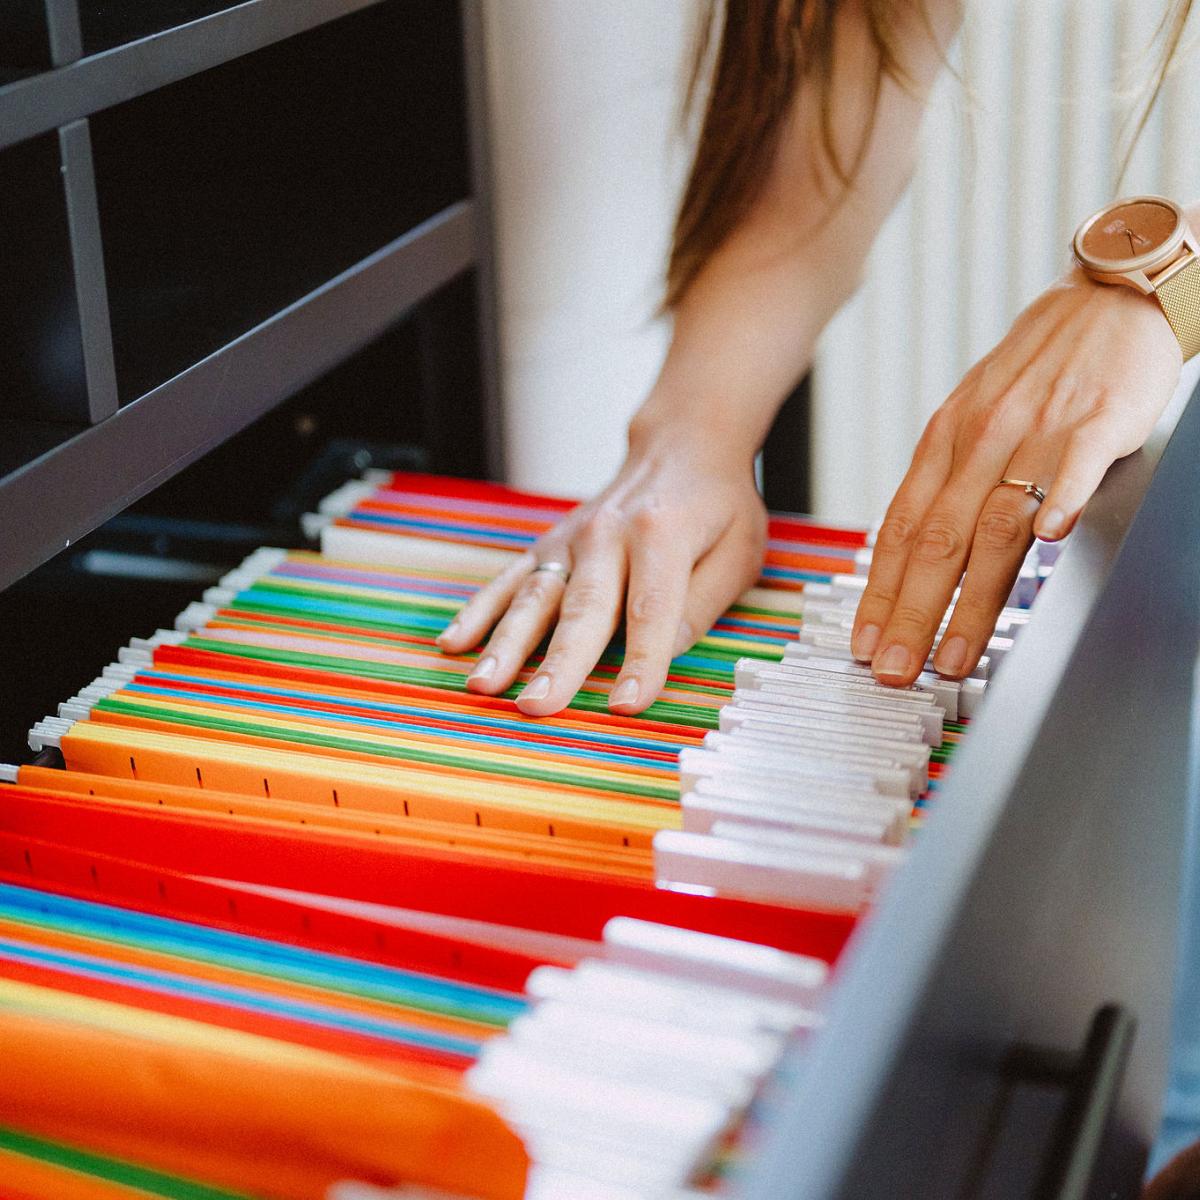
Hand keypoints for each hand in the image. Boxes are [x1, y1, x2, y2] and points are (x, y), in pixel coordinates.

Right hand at [436, 426, 766, 716]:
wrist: (682, 447)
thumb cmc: (717, 508)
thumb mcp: (737, 553)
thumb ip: (701, 605)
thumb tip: (663, 655)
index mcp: (662, 534)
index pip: (650, 608)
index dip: (640, 660)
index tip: (626, 705)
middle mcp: (608, 533)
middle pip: (583, 608)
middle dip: (558, 662)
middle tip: (537, 707)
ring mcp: (570, 539)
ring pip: (534, 597)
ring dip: (505, 643)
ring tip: (482, 685)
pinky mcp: (548, 545)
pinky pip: (508, 580)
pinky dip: (479, 611)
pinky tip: (454, 643)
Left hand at [852, 269, 1182, 685]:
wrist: (1104, 301)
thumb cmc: (1036, 370)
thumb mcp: (972, 420)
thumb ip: (946, 482)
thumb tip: (911, 554)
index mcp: (944, 443)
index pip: (900, 531)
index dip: (879, 594)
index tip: (865, 645)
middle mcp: (978, 440)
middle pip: (935, 540)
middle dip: (910, 614)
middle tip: (896, 669)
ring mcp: (1035, 431)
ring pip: (994, 523)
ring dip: (972, 596)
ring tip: (956, 651)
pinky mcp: (1094, 420)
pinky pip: (1073, 464)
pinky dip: (1061, 499)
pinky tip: (1053, 543)